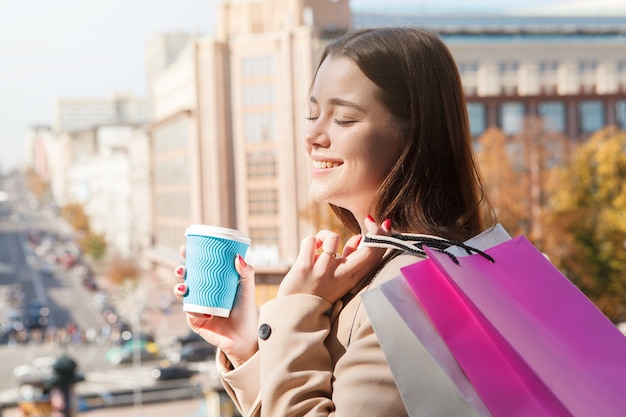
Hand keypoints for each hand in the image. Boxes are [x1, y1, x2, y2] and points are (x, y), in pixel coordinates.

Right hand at [173, 247, 258, 367]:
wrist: (245, 337)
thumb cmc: (247, 311)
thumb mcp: (247, 290)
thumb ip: (246, 274)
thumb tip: (237, 257)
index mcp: (213, 282)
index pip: (199, 267)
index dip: (190, 257)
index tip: (185, 249)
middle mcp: (203, 293)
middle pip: (187, 279)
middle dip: (180, 271)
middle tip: (182, 268)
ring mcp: (198, 306)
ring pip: (183, 294)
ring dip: (179, 288)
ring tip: (184, 287)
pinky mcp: (196, 321)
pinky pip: (190, 313)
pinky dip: (193, 310)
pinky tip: (200, 310)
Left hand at [277, 216, 391, 302]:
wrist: (295, 314)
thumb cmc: (318, 291)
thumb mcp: (339, 278)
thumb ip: (350, 257)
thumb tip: (360, 237)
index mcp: (352, 278)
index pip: (375, 257)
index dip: (382, 237)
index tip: (379, 224)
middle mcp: (341, 275)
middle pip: (368, 250)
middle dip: (375, 230)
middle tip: (369, 221)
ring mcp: (323, 272)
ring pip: (333, 238)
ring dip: (326, 236)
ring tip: (320, 245)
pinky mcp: (304, 268)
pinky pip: (310, 240)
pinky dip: (310, 240)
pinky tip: (309, 249)